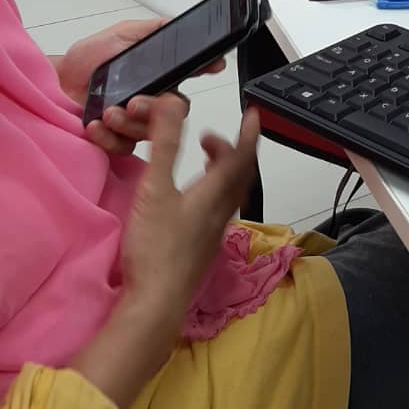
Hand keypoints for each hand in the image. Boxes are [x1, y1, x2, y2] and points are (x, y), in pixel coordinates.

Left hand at [53, 17, 225, 153]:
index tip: (212, 66)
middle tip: (135, 101)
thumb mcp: (122, 35)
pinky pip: (126, 147)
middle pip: (175, 112)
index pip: (190, 74)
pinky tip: (95, 125)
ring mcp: (134, 122)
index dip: (205, 69)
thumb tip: (181, 22)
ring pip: (152, 132)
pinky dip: (109, 137)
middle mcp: (151, 99)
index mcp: (157, 75)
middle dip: (155, 108)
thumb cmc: (86, 60)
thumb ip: (152, 29)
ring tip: (108, 111)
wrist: (55, 83)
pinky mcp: (116, 140)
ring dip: (128, 122)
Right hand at [69, 97, 258, 408]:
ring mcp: (215, 232)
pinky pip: (219, 208)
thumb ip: (164, 145)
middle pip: (240, 175)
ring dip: (223, 170)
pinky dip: (214, 190)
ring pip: (230, 193)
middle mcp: (222, 211)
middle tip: (212, 137)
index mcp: (215, 193)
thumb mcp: (155, 189)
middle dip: (233, 149)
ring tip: (203, 160)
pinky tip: (194, 197)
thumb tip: (173, 104)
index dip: (248, 133)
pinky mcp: (204, 247)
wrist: (157, 304)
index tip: (254, 114)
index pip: (241, 156)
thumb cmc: (156, 247)